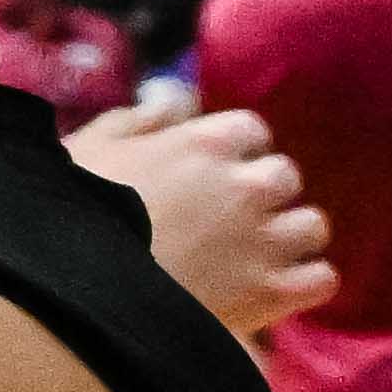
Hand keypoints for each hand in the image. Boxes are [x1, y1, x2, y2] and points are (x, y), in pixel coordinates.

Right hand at [81, 90, 329, 340]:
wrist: (74, 291)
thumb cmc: (70, 211)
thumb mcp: (91, 147)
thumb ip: (139, 118)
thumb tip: (174, 98)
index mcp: (206, 143)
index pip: (251, 129)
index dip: (230, 149)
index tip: (205, 169)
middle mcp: (247, 186)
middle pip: (284, 176)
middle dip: (260, 191)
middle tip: (225, 215)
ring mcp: (265, 242)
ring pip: (312, 226)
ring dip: (288, 235)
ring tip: (253, 252)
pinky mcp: (270, 294)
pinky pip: (322, 278)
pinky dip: (303, 280)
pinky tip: (272, 285)